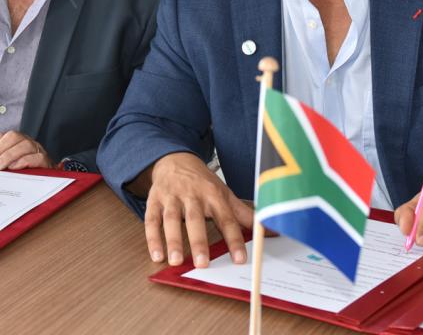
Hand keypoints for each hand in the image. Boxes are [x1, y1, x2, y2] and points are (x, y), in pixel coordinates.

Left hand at [0, 130, 52, 169]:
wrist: (46, 181)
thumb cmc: (23, 172)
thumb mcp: (6, 165)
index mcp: (15, 141)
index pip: (0, 137)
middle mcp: (26, 141)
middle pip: (12, 137)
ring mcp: (37, 149)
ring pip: (24, 145)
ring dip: (7, 156)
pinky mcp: (45, 160)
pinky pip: (37, 157)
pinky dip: (24, 161)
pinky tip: (13, 168)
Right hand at [140, 152, 253, 268]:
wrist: (175, 159)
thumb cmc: (202, 182)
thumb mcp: (224, 193)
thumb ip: (244, 214)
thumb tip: (270, 230)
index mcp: (213, 194)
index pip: (226, 218)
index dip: (234, 239)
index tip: (240, 259)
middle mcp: (192, 195)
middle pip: (196, 219)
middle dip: (199, 241)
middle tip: (202, 263)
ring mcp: (172, 198)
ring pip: (171, 219)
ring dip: (173, 240)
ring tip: (175, 261)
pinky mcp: (155, 201)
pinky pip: (152, 219)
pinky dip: (153, 238)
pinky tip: (157, 255)